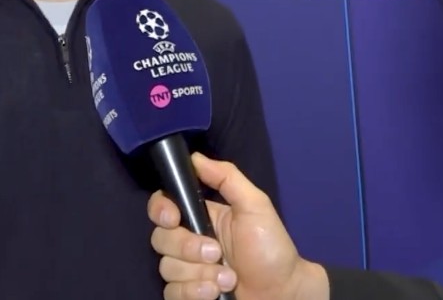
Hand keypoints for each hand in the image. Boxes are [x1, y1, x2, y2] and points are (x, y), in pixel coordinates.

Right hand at [147, 153, 327, 299]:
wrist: (282, 291)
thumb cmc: (271, 247)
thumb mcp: (255, 205)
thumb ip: (227, 178)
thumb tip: (195, 157)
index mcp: (201, 216)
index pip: (163, 206)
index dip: (161, 210)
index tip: (173, 219)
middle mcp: (188, 242)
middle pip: (161, 239)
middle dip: (189, 248)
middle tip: (217, 253)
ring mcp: (187, 270)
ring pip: (166, 268)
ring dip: (199, 274)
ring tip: (228, 278)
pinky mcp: (189, 294)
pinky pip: (172, 293)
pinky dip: (193, 293)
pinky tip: (215, 293)